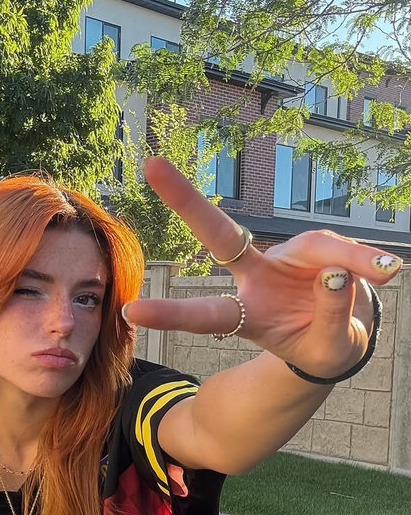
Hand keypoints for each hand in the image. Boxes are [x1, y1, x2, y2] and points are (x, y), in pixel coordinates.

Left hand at [122, 158, 402, 377]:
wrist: (344, 336)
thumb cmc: (323, 347)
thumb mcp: (330, 348)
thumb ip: (332, 316)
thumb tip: (337, 274)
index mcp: (247, 316)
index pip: (207, 313)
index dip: (172, 315)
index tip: (130, 312)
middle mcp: (255, 279)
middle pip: (221, 236)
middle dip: (187, 201)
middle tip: (152, 166)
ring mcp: (282, 257)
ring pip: (316, 246)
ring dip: (353, 259)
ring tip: (389, 273)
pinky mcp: (314, 246)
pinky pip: (342, 248)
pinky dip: (367, 260)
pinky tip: (388, 270)